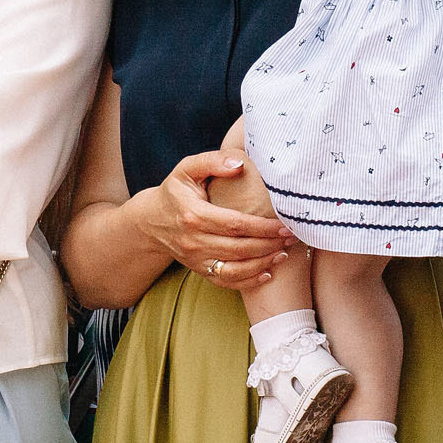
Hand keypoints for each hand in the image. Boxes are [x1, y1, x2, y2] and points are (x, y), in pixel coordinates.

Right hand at [130, 149, 293, 289]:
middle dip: (269, 245)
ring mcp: (195, 259)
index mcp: (194, 215)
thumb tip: (239, 164)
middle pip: (239, 248)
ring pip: (235, 269)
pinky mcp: (198, 270)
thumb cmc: (175, 191)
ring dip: (263, 263)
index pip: (235, 224)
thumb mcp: (187, 169)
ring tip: (283, 253)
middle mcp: (194, 241)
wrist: (151, 221)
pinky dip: (248, 280)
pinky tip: (267, 271)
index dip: (262, 226)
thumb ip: (212, 161)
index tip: (284, 224)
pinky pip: (226, 281)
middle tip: (292, 238)